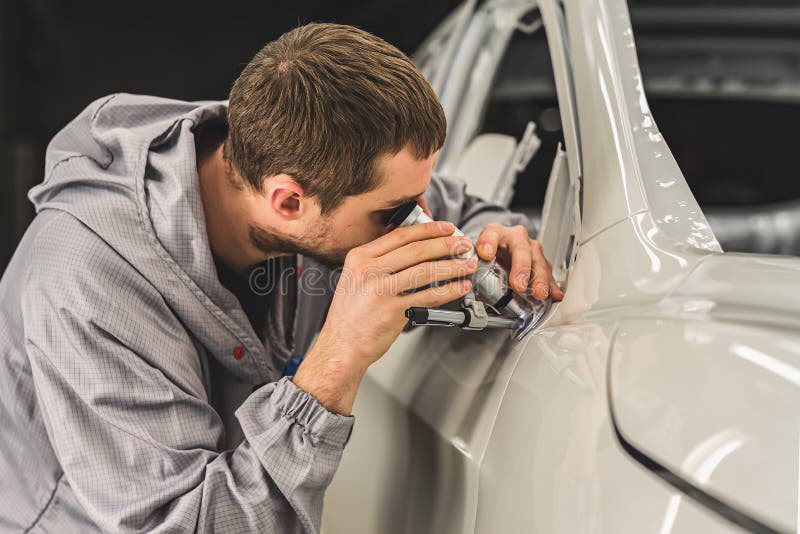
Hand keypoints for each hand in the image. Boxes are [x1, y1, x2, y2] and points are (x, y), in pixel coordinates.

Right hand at [293, 221, 477, 413]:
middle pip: (416, 250)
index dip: (428, 229)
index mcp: (359, 257)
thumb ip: (377, 261)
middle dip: (446, 245)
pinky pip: (427, 297)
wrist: (340, 346)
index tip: (446, 228)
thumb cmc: (349, 316)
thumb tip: (407, 243)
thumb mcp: (354, 278)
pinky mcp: (391, 311)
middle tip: (463, 244)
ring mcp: (379, 291)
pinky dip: (448, 291)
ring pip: (424, 271)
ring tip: (467, 265)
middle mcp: (368, 271)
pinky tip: (459, 287)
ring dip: (452, 267)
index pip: (400, 235)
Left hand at [474, 223, 563, 300]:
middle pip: (521, 249)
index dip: (488, 243)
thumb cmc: (489, 251)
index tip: (486, 254)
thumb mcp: (478, 257)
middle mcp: (516, 237)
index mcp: (496, 233)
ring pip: (538, 261)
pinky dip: (551, 285)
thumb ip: (475, 270)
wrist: (500, 247)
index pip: (491, 234)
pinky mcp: (540, 261)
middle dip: (521, 267)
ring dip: (539, 279)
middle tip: (518, 283)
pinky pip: (548, 272)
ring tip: (538, 292)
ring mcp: (531, 248)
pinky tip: (554, 294)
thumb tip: (471, 290)